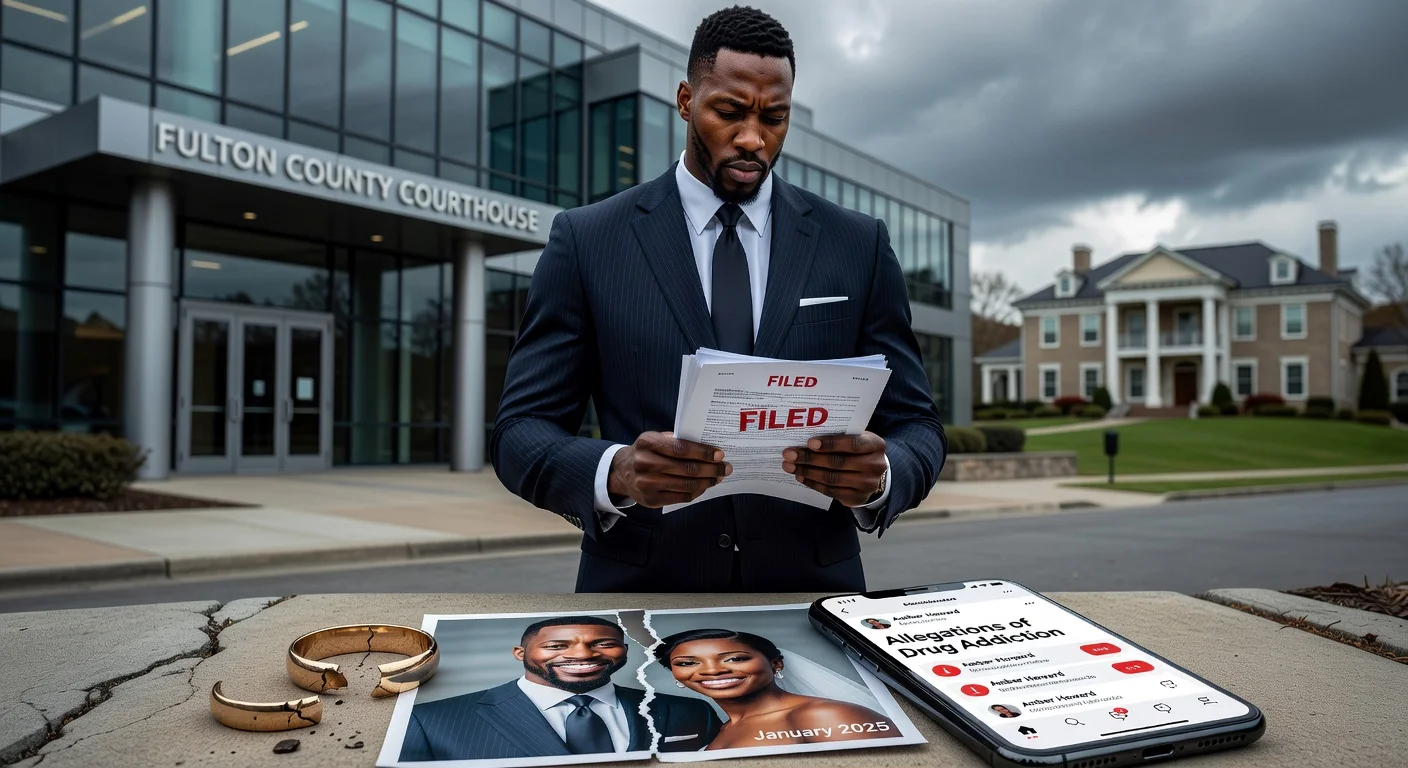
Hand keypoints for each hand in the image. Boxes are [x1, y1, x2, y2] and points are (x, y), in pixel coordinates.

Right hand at [608, 432, 730, 507]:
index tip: (719, 454)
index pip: (681, 449)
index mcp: (647, 443)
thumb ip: (676, 441)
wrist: (622, 473)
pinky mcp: (651, 500)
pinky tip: (704, 486)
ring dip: (707, 482)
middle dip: (711, 469)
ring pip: (686, 485)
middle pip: (686, 469)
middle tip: (725, 468)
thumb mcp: (655, 439)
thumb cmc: (646, 452)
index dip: (703, 453)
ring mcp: (647, 484)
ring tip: (717, 477)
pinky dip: (697, 491)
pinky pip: (681, 497)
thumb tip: (708, 448)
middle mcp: (644, 463)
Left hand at [782, 432, 886, 506]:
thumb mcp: (856, 438)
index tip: (809, 442)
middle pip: (838, 462)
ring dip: (808, 472)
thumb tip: (806, 438)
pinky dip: (813, 484)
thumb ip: (839, 436)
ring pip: (832, 478)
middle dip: (811, 458)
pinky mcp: (857, 498)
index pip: (852, 444)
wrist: (873, 474)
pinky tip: (801, 476)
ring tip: (790, 466)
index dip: (830, 443)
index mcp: (876, 445)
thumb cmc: (858, 451)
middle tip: (790, 454)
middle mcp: (875, 465)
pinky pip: (831, 491)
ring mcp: (867, 484)